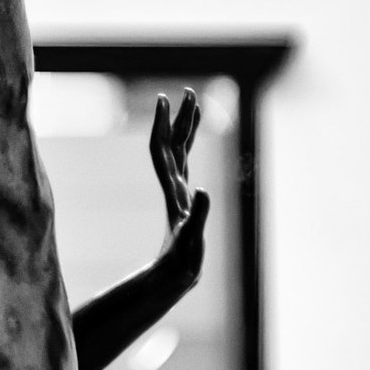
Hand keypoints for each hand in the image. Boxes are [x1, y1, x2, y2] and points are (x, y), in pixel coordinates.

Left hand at [150, 88, 209, 289]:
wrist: (171, 277)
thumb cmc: (181, 262)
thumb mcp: (191, 239)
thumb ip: (198, 216)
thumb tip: (205, 191)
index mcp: (173, 189)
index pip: (165, 148)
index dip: (165, 123)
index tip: (165, 98)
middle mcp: (173, 185)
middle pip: (174, 143)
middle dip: (181, 117)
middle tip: (188, 91)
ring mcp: (178, 191)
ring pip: (180, 151)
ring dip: (185, 128)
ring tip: (192, 106)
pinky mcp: (184, 199)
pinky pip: (185, 165)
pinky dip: (189, 148)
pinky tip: (190, 142)